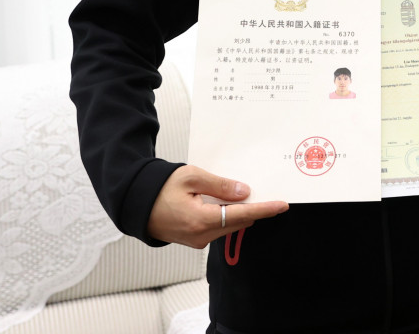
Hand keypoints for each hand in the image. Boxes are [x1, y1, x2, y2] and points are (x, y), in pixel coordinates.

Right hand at [146, 165, 289, 247]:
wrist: (135, 204)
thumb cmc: (160, 187)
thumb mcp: (191, 177)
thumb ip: (220, 185)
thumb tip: (244, 192)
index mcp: (201, 220)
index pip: (242, 215)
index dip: (264, 210)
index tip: (282, 205)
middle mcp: (201, 236)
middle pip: (238, 222)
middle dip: (252, 208)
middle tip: (262, 191)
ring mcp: (197, 241)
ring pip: (229, 226)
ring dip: (237, 212)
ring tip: (237, 193)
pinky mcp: (194, 240)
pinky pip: (218, 228)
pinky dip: (225, 216)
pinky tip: (221, 202)